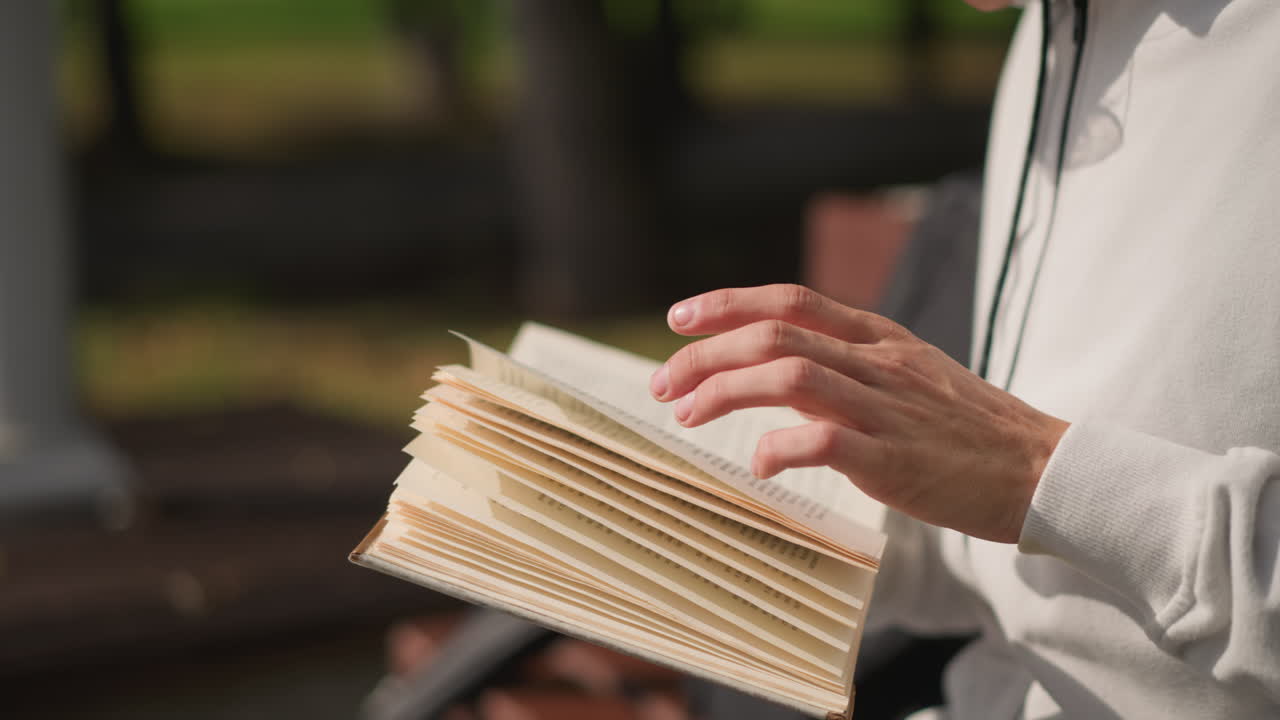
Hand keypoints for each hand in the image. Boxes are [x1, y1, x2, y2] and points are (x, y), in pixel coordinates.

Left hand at [649, 284, 1068, 543]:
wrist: (1044, 469)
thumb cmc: (969, 429)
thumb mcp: (913, 373)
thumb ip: (852, 364)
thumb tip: (781, 370)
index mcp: (879, 337)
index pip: (791, 301)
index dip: (727, 304)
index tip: (679, 319)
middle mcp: (878, 362)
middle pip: (775, 334)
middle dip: (705, 353)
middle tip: (663, 382)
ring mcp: (887, 407)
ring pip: (790, 375)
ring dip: (726, 390)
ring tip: (687, 414)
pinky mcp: (895, 459)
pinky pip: (824, 441)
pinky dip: (779, 447)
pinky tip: (757, 462)